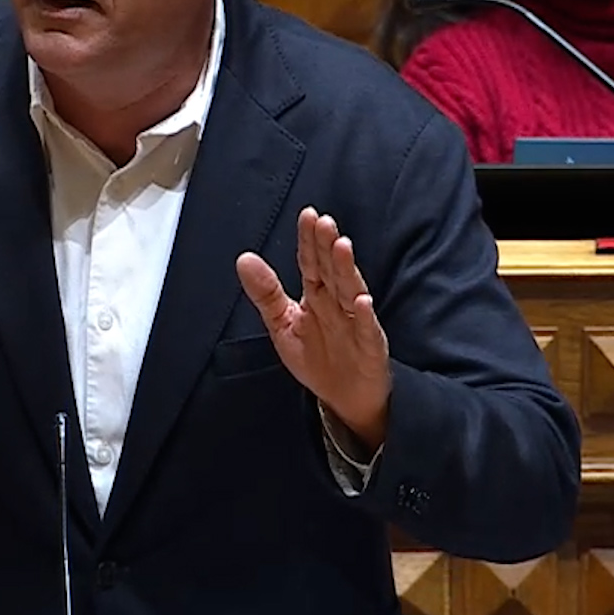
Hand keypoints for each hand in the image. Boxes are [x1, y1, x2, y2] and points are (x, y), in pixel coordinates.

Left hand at [236, 208, 392, 448]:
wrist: (344, 399)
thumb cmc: (317, 359)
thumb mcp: (282, 324)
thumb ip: (265, 293)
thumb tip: (244, 259)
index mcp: (316, 295)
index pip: (311, 262)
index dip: (309, 240)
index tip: (307, 216)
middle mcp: (337, 303)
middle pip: (332, 270)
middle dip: (327, 246)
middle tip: (323, 223)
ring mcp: (355, 322)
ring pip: (351, 291)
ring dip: (347, 269)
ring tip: (342, 247)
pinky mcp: (369, 346)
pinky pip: (366, 329)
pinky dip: (365, 315)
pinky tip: (362, 301)